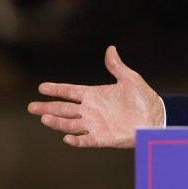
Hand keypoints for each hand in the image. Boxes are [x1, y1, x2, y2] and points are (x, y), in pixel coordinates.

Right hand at [27, 46, 163, 147]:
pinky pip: (86, 140)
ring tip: (44, 118)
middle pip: (64, 109)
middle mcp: (91, 110)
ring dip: (57, 122)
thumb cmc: (144, 98)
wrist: (156, 117)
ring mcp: (95, 125)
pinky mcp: (102, 138)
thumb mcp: (130, 79)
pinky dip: (76, 140)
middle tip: (31, 107)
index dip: (57, 89)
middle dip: (48, 107)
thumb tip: (111, 48)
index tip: (42, 87)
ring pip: (70, 124)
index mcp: (95, 95)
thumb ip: (117, 66)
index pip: (71, 91)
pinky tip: (67, 138)